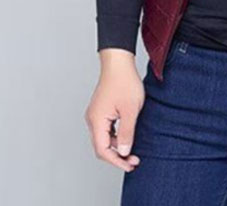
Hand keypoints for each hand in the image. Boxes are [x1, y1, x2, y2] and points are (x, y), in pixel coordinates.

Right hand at [84, 50, 143, 171]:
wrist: (119, 61)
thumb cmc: (124, 81)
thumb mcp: (130, 110)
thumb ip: (126, 133)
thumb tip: (123, 152)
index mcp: (97, 121)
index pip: (102, 150)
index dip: (116, 161)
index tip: (130, 165)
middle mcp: (92, 119)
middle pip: (101, 146)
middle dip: (117, 156)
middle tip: (134, 160)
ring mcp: (95, 114)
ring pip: (103, 138)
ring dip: (117, 146)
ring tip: (133, 149)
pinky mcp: (100, 109)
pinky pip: (106, 129)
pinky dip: (115, 136)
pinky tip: (127, 135)